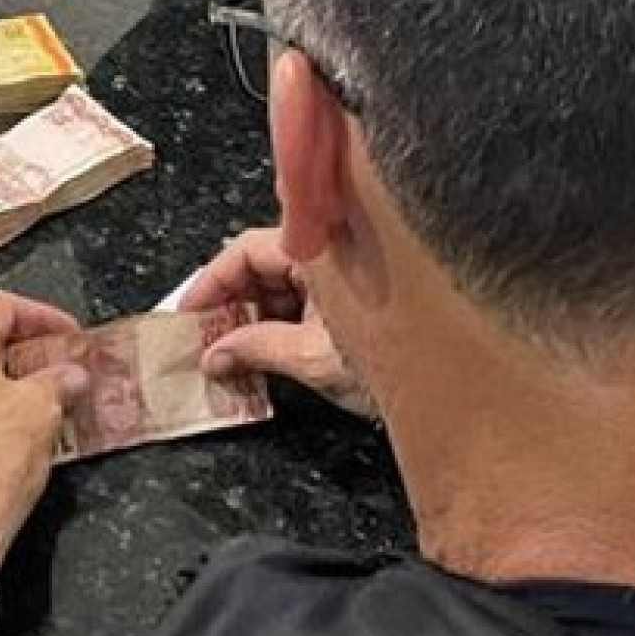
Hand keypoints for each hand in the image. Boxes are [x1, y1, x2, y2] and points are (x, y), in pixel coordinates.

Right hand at [179, 226, 376, 418]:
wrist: (449, 385)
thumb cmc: (391, 364)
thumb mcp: (312, 359)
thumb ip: (256, 350)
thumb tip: (213, 356)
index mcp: (321, 251)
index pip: (246, 250)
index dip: (211, 282)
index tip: (186, 315)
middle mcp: (331, 251)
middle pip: (261, 265)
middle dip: (229, 304)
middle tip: (202, 342)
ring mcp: (342, 272)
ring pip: (278, 283)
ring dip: (250, 317)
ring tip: (227, 356)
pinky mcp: (351, 295)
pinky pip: (300, 297)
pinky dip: (275, 322)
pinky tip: (258, 354)